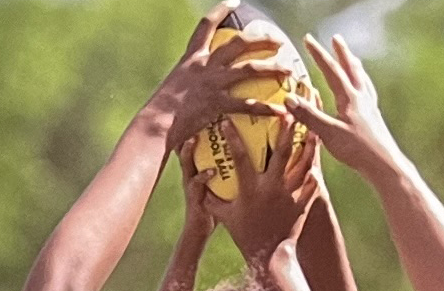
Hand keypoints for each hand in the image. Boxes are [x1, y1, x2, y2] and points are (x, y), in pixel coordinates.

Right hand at [150, 4, 295, 136]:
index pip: (206, 26)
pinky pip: (247, 104)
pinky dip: (265, 108)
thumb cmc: (160, 111)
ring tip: (289, 70)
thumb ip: (189, 80)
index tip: (235, 1)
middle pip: (239, 44)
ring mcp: (212, 83)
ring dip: (272, 68)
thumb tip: (197, 84)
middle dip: (261, 40)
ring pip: (249, 69)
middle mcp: (204, 65)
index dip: (221, 11)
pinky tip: (280, 111)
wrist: (155, 124)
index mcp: (192, 58)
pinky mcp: (217, 104)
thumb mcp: (174, 85)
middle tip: (279, 42)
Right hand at [225, 120, 321, 255]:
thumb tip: (200, 182)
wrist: (269, 256)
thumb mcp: (224, 216)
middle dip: (285, 131)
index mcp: (250, 189)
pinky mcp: (302, 203)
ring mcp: (290, 195)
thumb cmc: (244, 235)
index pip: (239, 158)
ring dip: (308, 144)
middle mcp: (271, 188)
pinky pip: (312, 182)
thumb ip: (212, 198)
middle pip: (281, 153)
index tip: (228, 120)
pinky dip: (317, 168)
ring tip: (313, 127)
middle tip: (289, 111)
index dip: (232, 138)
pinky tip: (320, 157)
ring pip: (303, 164)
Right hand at [287, 34, 405, 182]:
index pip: (332, 70)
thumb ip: (309, 115)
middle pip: (351, 68)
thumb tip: (289, 98)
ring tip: (352, 58)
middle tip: (336, 38)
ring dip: (354, 66)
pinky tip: (363, 91)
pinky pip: (368, 93)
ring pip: (362, 79)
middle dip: (342, 52)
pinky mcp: (374, 119)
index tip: (308, 39)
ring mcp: (370, 108)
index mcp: (350, 98)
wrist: (385, 165)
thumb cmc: (357, 150)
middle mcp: (362, 98)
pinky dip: (363, 85)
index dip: (319, 54)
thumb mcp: (328, 133)